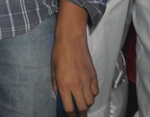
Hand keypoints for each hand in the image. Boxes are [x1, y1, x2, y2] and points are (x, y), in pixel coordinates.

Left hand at [52, 0, 97, 116]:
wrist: (71, 40)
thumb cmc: (59, 53)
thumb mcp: (53, 70)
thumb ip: (56, 85)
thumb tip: (59, 95)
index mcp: (64, 85)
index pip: (69, 107)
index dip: (70, 115)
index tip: (69, 116)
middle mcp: (77, 85)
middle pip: (82, 107)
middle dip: (80, 113)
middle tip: (78, 113)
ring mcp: (87, 81)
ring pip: (90, 101)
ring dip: (86, 103)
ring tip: (82, 102)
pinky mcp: (94, 76)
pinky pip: (96, 91)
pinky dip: (92, 94)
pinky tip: (87, 92)